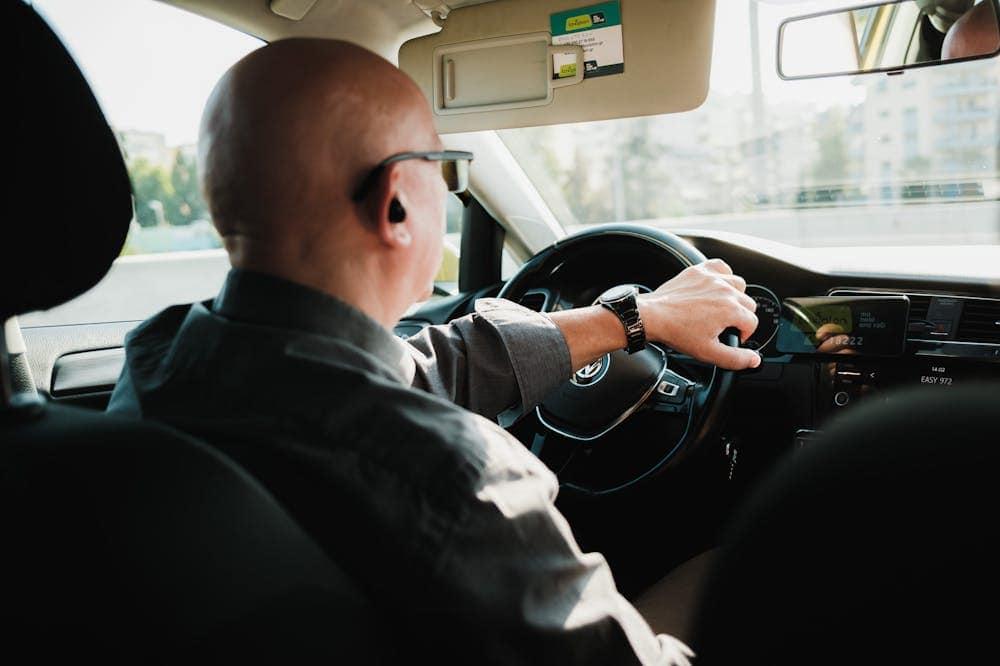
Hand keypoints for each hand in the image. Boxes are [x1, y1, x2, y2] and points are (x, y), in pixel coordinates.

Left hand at [638, 259, 760, 369]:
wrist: (653, 317)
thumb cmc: (677, 332)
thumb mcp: (709, 352)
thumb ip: (736, 358)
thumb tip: (754, 359)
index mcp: (730, 310)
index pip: (752, 322)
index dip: (744, 333)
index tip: (732, 337)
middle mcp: (725, 290)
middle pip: (748, 303)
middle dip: (740, 316)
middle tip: (725, 325)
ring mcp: (712, 278)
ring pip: (738, 284)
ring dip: (735, 296)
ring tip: (721, 308)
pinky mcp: (699, 271)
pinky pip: (721, 267)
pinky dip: (722, 275)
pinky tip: (716, 287)